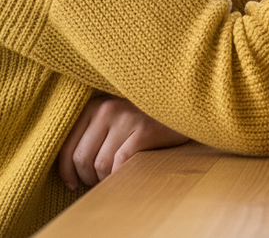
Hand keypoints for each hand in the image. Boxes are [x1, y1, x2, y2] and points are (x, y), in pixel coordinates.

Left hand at [57, 96, 189, 189]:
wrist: (181, 107)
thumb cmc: (144, 119)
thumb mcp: (114, 118)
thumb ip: (92, 133)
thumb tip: (67, 169)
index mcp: (96, 105)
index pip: (67, 146)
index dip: (67, 171)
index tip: (73, 184)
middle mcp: (108, 108)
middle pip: (82, 158)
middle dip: (88, 178)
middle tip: (100, 181)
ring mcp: (127, 118)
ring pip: (101, 165)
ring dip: (107, 178)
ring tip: (116, 175)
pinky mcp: (144, 130)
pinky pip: (120, 164)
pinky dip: (120, 174)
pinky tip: (127, 173)